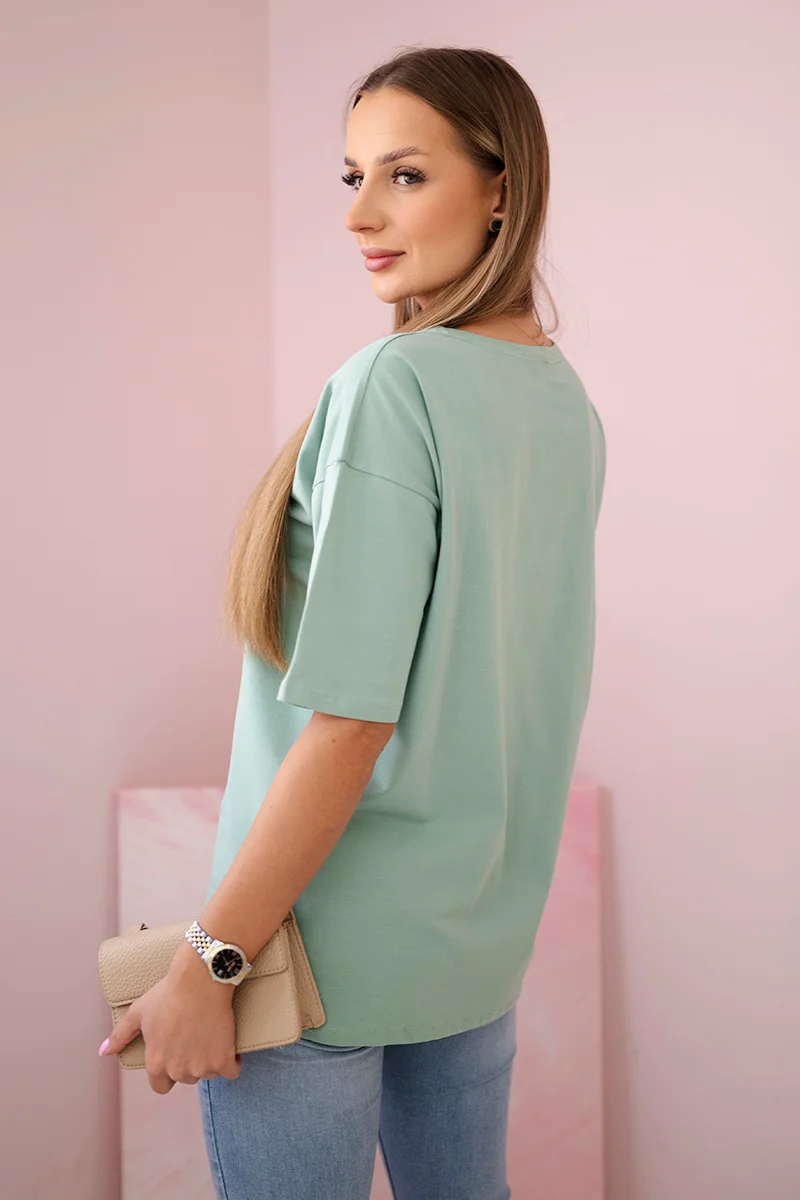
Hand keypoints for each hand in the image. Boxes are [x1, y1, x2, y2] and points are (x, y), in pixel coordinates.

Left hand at [99, 946, 241, 1093]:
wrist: (201, 979)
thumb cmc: (168, 993)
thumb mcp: (139, 1011)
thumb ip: (120, 1035)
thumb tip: (103, 1052)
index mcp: (156, 1063)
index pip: (160, 1087)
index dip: (168, 1073)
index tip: (176, 1055)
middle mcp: (178, 1070)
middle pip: (186, 1078)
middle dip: (190, 1061)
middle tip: (194, 1036)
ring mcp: (202, 1067)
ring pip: (209, 1073)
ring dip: (211, 1059)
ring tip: (209, 1034)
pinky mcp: (224, 1059)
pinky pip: (232, 1070)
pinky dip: (232, 1061)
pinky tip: (229, 1045)